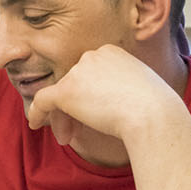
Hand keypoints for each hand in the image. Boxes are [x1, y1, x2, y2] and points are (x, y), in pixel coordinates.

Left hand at [25, 45, 182, 141]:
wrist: (153, 115)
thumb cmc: (155, 109)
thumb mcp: (139, 89)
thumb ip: (118, 89)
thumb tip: (101, 103)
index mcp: (111, 52)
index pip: (88, 74)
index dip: (86, 97)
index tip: (93, 116)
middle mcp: (92, 56)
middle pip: (73, 84)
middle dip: (73, 109)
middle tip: (75, 131)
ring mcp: (79, 71)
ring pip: (60, 95)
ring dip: (62, 117)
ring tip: (68, 137)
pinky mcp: (66, 90)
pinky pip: (43, 100)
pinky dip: (37, 112)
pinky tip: (35, 123)